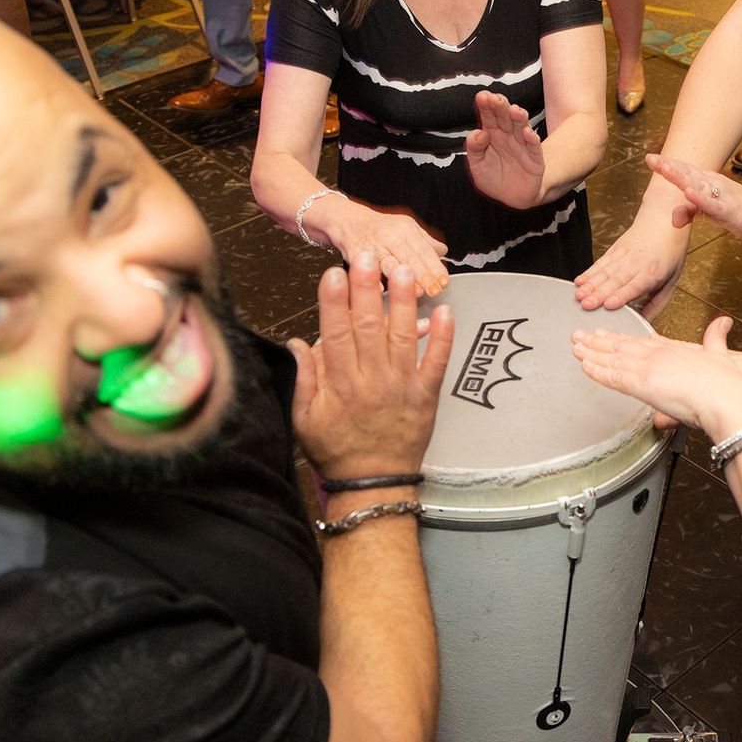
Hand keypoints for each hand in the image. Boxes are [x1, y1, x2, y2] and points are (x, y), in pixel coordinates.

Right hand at [289, 255, 454, 481]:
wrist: (374, 484)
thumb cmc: (336, 450)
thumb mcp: (305, 419)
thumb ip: (304, 378)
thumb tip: (297, 341)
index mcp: (339, 384)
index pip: (334, 334)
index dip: (334, 302)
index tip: (334, 273)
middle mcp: (371, 381)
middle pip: (368, 327)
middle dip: (367, 289)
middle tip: (368, 256)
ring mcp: (402, 387)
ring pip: (403, 337)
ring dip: (404, 302)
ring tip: (404, 271)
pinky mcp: (426, 396)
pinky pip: (437, 362)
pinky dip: (443, 338)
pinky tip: (444, 311)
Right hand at [320, 197, 450, 297]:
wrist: (347, 221)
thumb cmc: (378, 229)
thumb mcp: (406, 228)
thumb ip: (425, 242)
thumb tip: (443, 252)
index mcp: (406, 230)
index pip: (425, 250)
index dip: (435, 267)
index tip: (444, 281)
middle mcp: (390, 236)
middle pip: (410, 257)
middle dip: (425, 275)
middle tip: (435, 290)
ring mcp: (373, 245)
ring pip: (390, 263)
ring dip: (404, 278)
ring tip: (417, 291)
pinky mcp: (354, 253)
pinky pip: (365, 268)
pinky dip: (373, 279)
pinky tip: (381, 290)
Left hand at [465, 91, 546, 209]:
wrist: (513, 198)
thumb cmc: (493, 178)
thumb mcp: (477, 165)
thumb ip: (474, 149)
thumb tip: (478, 133)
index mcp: (492, 134)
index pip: (489, 116)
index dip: (486, 106)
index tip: (482, 96)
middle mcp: (508, 136)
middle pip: (505, 118)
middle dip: (501, 107)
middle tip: (496, 99)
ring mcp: (523, 146)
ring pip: (521, 128)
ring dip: (519, 119)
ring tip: (515, 110)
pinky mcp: (535, 160)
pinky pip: (534, 148)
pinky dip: (532, 140)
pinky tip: (528, 133)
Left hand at [572, 316, 741, 434]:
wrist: (732, 395)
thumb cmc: (732, 382)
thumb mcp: (723, 356)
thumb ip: (716, 341)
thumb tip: (721, 324)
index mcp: (677, 350)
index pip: (643, 342)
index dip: (624, 337)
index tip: (609, 333)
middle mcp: (661, 355)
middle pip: (623, 346)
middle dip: (600, 341)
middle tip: (580, 335)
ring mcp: (651, 367)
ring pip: (614, 358)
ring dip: (592, 353)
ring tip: (575, 346)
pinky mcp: (644, 383)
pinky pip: (614, 377)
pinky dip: (597, 370)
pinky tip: (584, 365)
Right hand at [573, 207, 688, 314]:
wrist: (664, 219)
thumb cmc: (671, 251)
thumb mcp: (672, 279)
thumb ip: (657, 303)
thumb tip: (644, 322)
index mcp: (652, 273)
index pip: (635, 286)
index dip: (621, 295)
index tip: (609, 304)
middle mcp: (636, 264)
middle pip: (615, 281)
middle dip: (599, 294)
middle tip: (586, 305)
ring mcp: (623, 256)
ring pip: (604, 272)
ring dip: (590, 285)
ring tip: (579, 295)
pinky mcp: (614, 250)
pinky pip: (600, 263)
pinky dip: (588, 272)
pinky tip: (579, 281)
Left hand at [648, 152, 741, 242]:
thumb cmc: (739, 211)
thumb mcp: (711, 212)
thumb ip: (691, 212)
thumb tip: (673, 218)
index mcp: (708, 183)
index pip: (685, 171)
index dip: (668, 165)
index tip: (650, 158)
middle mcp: (715, 185)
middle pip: (690, 174)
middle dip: (670, 166)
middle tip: (651, 159)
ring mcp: (724, 196)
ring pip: (700, 185)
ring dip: (682, 177)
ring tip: (666, 170)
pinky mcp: (732, 211)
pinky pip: (715, 204)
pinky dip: (701, 199)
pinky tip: (690, 193)